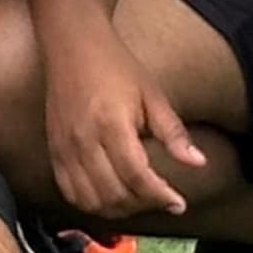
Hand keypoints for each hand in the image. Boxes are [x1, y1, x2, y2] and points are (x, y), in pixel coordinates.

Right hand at [42, 26, 208, 222]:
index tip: (178, 203)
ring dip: (118, 209)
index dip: (160, 195)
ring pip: (90, 201)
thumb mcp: (152, 94)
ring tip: (137, 198)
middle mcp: (84, 140)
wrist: (72, 43)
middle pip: (114, 194)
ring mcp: (65, 147)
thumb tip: (199, 162)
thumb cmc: (115, 65)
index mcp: (111, 124)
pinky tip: (110, 195)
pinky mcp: (54, 150)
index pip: (137, 176)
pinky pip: (70, 192)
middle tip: (161, 198)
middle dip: (143, 204)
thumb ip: (173, 133)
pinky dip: (91, 203)